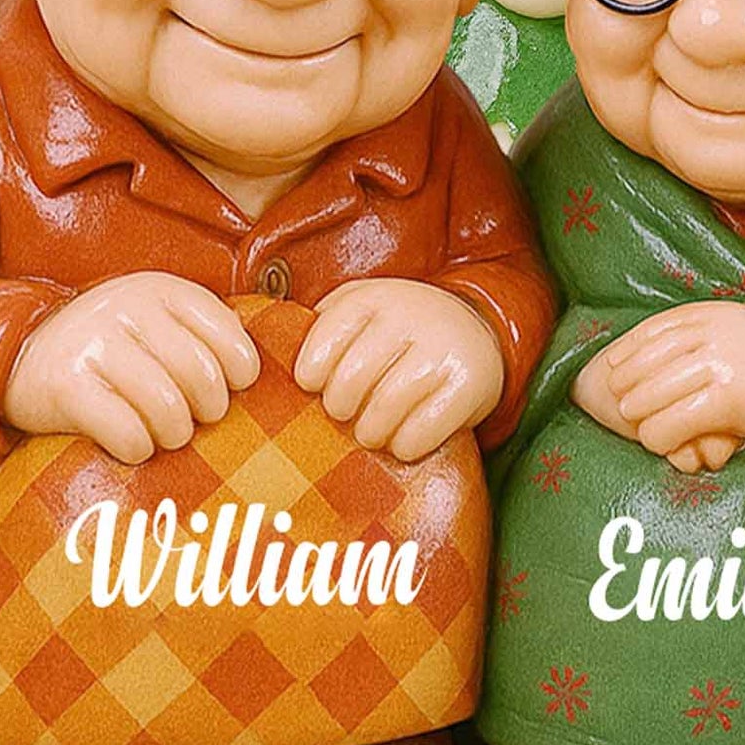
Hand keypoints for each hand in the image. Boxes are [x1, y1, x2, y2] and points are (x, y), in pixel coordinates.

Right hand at [2, 272, 261, 461]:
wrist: (18, 355)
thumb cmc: (109, 348)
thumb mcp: (156, 321)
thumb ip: (203, 332)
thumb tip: (257, 371)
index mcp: (161, 289)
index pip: (231, 340)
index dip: (239, 375)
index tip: (227, 388)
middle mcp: (128, 308)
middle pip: (203, 379)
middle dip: (207, 412)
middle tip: (192, 419)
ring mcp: (95, 344)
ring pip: (169, 411)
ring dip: (173, 436)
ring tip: (162, 434)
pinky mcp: (66, 385)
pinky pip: (128, 434)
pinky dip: (137, 449)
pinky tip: (130, 444)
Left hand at [294, 278, 503, 461]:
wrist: (477, 332)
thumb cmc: (400, 332)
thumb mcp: (362, 310)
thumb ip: (323, 327)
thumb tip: (267, 366)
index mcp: (373, 298)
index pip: (323, 341)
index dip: (311, 374)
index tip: (315, 386)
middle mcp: (410, 317)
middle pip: (350, 380)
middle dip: (339, 408)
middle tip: (345, 414)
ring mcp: (442, 349)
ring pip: (384, 409)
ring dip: (370, 432)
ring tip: (370, 432)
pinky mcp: (470, 383)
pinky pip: (421, 431)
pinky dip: (405, 446)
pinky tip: (404, 441)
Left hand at [573, 302, 744, 468]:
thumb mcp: (740, 331)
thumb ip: (705, 333)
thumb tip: (661, 348)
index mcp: (712, 315)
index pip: (652, 330)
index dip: (626, 353)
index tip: (611, 370)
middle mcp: (711, 335)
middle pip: (645, 364)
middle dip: (628, 389)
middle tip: (622, 409)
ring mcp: (718, 365)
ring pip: (651, 395)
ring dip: (641, 418)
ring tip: (642, 429)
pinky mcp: (728, 398)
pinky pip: (674, 421)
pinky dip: (660, 437)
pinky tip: (663, 446)